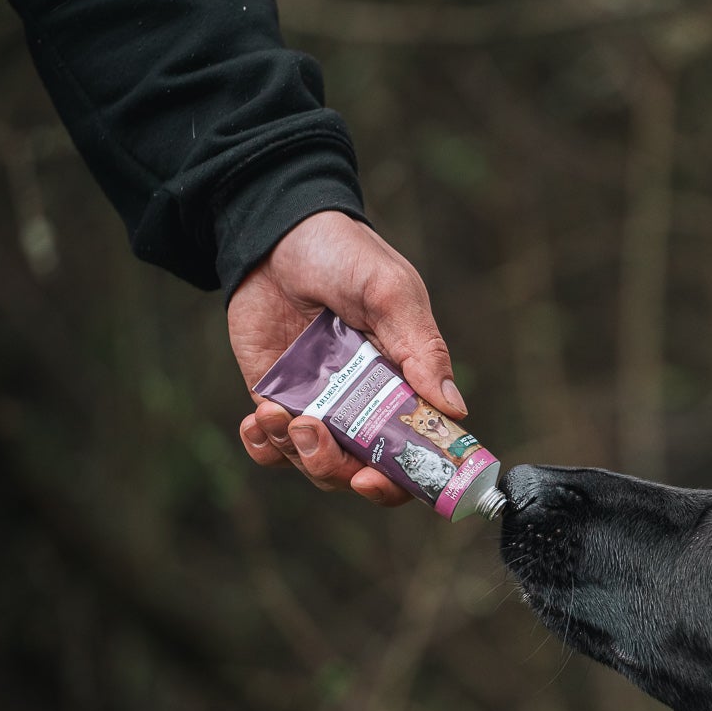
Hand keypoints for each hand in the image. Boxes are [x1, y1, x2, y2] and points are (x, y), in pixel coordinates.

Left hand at [229, 211, 466, 506]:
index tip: (375, 478)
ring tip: (281, 413)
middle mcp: (366, 403)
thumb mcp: (392, 293)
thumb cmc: (346, 255)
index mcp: (405, 384)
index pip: (415, 451)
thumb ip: (422, 348)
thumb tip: (454, 407)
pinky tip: (257, 420)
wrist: (277, 232)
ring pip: (316, 464)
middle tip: (320, 442)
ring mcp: (320, 403)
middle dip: (340, 471)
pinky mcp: (277, 396)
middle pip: (364, 471)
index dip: (402, 478)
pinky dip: (263, 447)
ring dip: (298, 452)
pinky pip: (272, 446)